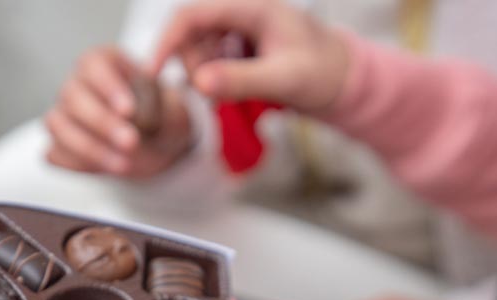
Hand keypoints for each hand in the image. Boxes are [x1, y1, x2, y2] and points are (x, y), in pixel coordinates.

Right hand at [44, 46, 192, 178]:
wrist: (159, 146)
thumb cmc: (163, 118)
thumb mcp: (172, 109)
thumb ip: (156, 109)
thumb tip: (132, 118)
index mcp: (105, 62)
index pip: (93, 64)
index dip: (107, 86)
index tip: (128, 110)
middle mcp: (78, 84)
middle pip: (72, 95)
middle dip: (101, 122)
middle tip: (131, 142)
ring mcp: (64, 115)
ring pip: (58, 125)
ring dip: (90, 147)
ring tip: (125, 164)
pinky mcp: (59, 144)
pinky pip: (56, 153)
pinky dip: (78, 163)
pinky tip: (108, 169)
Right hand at [151, 0, 348, 110]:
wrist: (343, 79)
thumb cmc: (323, 74)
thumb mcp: (284, 79)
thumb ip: (242, 80)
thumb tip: (198, 83)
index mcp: (252, 6)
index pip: (191, 14)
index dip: (167, 41)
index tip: (153, 72)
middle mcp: (241, 9)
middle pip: (189, 32)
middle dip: (192, 65)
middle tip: (214, 94)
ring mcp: (238, 25)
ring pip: (196, 46)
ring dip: (202, 73)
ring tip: (233, 93)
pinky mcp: (238, 41)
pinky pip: (208, 56)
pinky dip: (211, 76)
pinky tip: (233, 89)